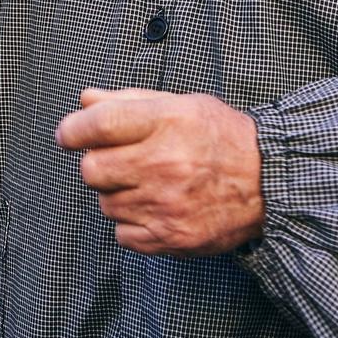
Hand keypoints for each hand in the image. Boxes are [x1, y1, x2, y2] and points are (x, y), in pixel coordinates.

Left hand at [56, 87, 264, 256]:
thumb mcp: (182, 105)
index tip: (68, 135)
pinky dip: (132, 224)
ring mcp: (166, 204)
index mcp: (167, 121)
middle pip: (92, 169)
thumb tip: (84, 101)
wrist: (268, 183)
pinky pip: (122, 234)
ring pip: (106, 204)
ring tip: (148, 184)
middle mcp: (164, 163)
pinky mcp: (170, 237)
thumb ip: (129, 101)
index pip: (99, 124)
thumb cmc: (222, 138)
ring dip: (117, 194)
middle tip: (120, 161)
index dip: (74, 129)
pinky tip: (154, 208)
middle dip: (98, 164)